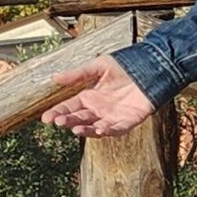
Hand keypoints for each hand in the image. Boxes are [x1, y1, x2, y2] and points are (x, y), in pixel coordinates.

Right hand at [41, 56, 155, 136]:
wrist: (151, 67)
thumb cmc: (124, 65)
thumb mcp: (99, 67)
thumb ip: (78, 74)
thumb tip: (55, 78)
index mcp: (89, 97)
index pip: (69, 108)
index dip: (57, 113)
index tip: (46, 118)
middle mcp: (99, 109)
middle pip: (80, 118)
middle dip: (68, 121)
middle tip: (58, 122)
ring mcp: (113, 116)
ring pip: (96, 127)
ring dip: (86, 130)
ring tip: (75, 130)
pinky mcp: (129, 120)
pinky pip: (117, 129)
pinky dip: (108, 131)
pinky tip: (100, 130)